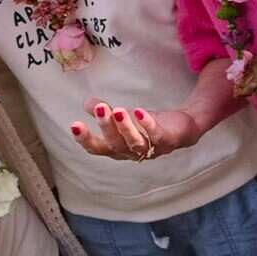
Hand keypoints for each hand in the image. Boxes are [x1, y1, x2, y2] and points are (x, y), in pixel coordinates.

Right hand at [70, 99, 202, 160]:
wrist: (182, 127)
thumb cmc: (146, 125)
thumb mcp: (122, 117)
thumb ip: (104, 111)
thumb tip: (86, 103)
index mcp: (118, 149)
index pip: (98, 149)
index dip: (85, 139)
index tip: (74, 125)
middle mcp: (132, 152)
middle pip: (116, 144)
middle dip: (106, 127)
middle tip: (100, 108)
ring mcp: (151, 149)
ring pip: (135, 142)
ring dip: (125, 127)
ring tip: (117, 109)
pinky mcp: (168, 140)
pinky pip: (157, 135)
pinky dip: (148, 124)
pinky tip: (140, 111)